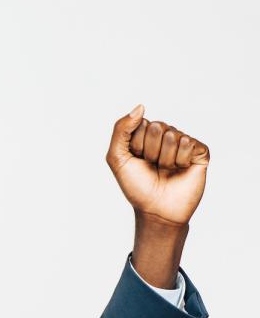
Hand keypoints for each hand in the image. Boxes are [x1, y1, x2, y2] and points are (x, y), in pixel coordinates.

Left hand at [106, 104, 209, 225]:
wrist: (156, 210)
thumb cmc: (136, 186)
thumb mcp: (117, 158)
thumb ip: (121, 130)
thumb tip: (140, 107)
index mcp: (145, 134)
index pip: (140, 124)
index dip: (135, 146)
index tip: (136, 161)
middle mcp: (165, 135)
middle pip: (157, 127)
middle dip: (150, 151)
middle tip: (152, 166)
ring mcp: (183, 143)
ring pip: (173, 136)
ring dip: (165, 158)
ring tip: (165, 170)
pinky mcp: (200, 152)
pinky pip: (190, 143)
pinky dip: (181, 160)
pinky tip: (181, 170)